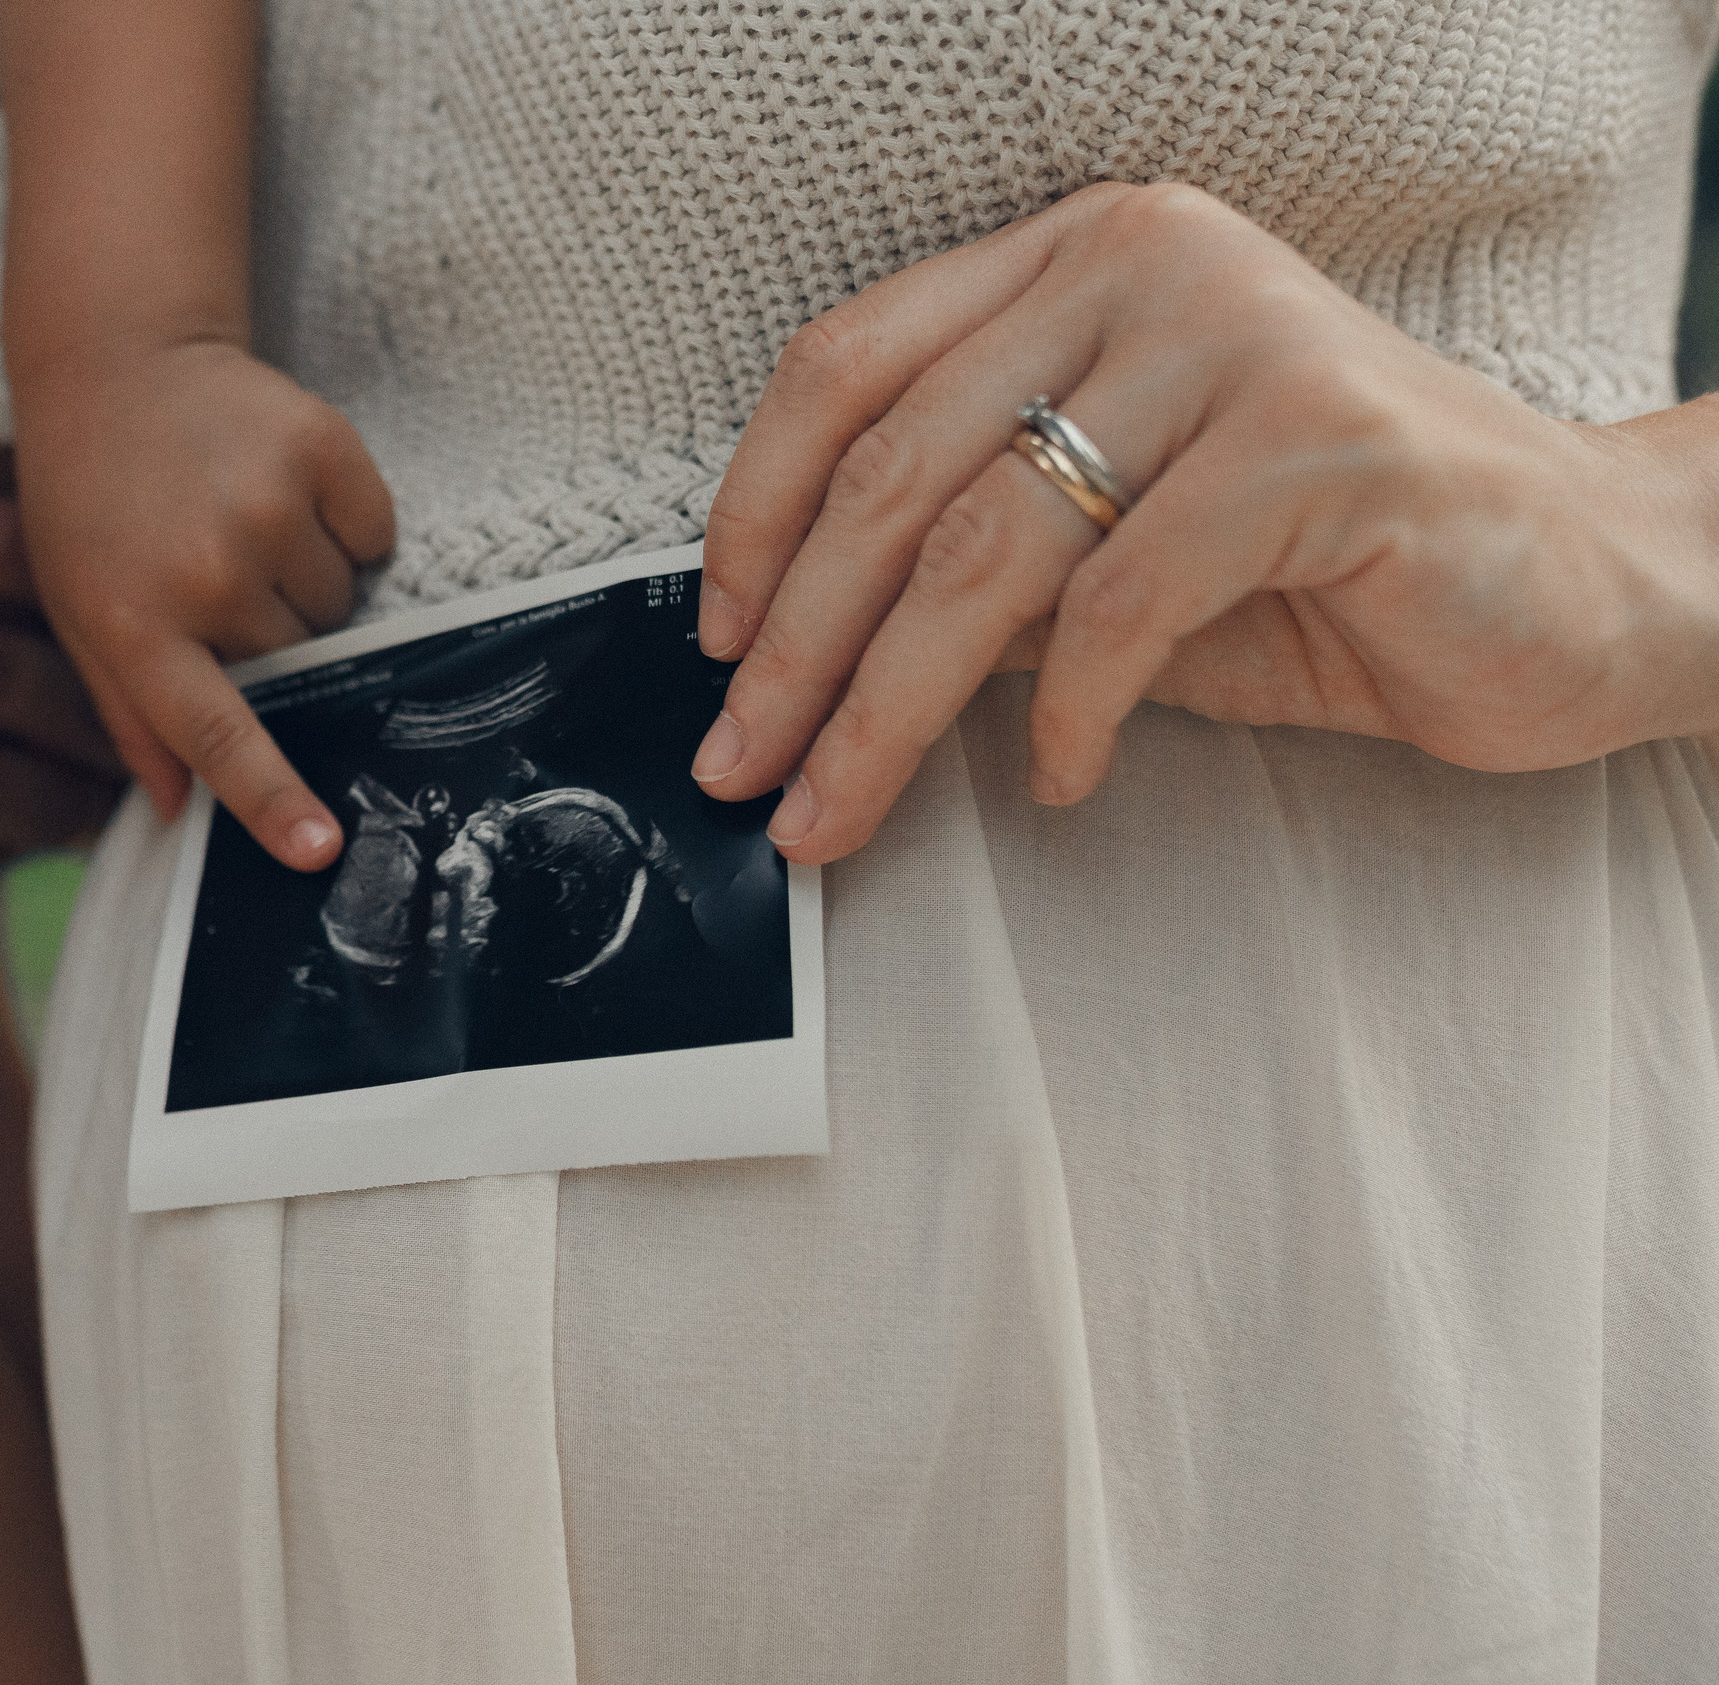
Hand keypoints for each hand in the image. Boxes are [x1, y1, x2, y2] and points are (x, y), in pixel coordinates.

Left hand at [13, 339, 394, 870]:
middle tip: (223, 581)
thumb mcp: (80, 614)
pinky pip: (374, 537)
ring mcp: (267, 508)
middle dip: (279, 645)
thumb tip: (177, 809)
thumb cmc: (90, 504)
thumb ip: (129, 715)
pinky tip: (286, 491)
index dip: (271, 799)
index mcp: (135, 624)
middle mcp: (204, 573)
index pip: (217, 734)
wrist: (117, 359)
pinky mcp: (324, 451)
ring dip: (309, 586)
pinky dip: (347, 527)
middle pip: (300, 665)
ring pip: (341, 606)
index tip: (322, 850)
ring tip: (248, 530)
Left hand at [693, 181, 1718, 863]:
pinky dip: (1070, 717)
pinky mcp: (1318, 442)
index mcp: (1076, 261)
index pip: (846, 368)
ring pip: (985, 550)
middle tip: (742, 765)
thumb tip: (803, 651)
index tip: (717, 645)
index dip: (755, 516)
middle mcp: (1145, 265)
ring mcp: (1237, 339)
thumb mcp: (1111, 552)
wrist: (1584, 581)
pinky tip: (1061, 779)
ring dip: (885, 709)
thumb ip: (979, 564)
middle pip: (895, 473)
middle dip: (799, 649)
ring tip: (837, 806)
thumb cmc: (1333, 565)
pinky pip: (1123, 605)